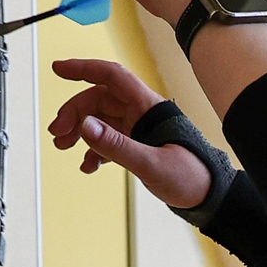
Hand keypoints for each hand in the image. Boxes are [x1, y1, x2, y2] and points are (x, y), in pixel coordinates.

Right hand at [46, 58, 211, 209]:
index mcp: (149, 107)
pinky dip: (94, 151)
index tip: (58, 69)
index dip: (84, 69)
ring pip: (101, 120)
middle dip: (75, 113)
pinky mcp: (138, 146)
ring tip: (63, 147)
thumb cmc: (190, 177)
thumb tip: (85, 126)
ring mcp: (139, 130)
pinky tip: (87, 166)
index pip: (112, 77)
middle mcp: (142, 114)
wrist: (209, 197)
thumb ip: (117, 146)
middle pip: (99, 100)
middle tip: (58, 134)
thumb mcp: (151, 163)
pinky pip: (109, 141)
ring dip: (80, 131)